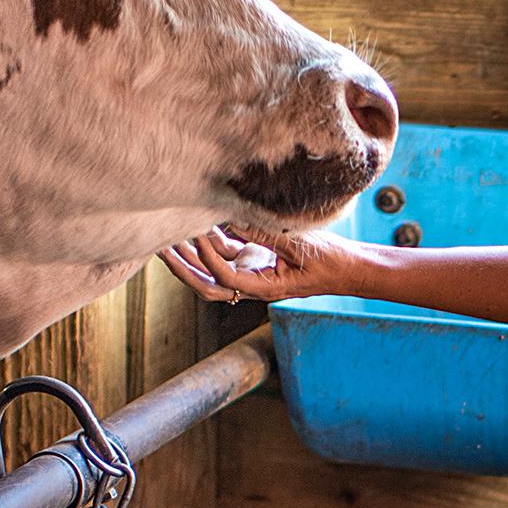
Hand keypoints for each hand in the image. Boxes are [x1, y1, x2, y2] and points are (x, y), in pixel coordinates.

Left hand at [158, 222, 348, 304]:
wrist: (348, 269)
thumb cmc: (330, 261)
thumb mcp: (300, 245)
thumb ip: (267, 233)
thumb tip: (234, 218)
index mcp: (263, 288)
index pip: (225, 278)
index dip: (208, 258)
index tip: (199, 233)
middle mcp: (252, 284)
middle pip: (206, 284)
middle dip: (182, 268)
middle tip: (159, 248)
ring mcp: (252, 272)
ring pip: (211, 270)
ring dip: (189, 256)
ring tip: (166, 237)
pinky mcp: (256, 259)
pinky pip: (225, 252)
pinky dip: (209, 241)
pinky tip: (198, 222)